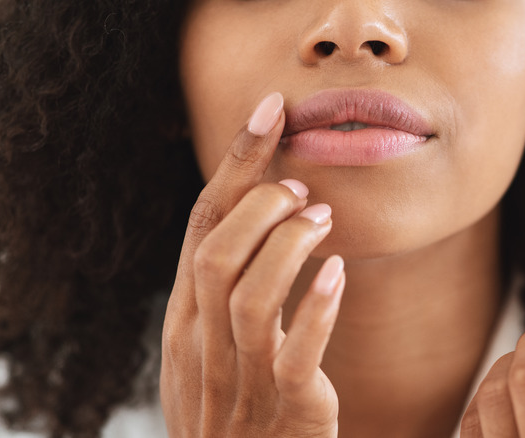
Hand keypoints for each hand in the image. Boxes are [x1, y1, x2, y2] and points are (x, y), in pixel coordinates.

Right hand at [160, 92, 343, 436]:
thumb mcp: (209, 347)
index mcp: (185, 319)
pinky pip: (294, 354)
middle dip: (259, 204)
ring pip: (249, 297)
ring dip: (288, 246)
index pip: (202, 227)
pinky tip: (339, 274)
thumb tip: (253, 222)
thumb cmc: (233, 408)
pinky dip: (316, 308)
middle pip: (216, 252)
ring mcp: (241, 378)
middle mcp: (203, 343)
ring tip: (322, 220)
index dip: (235, 163)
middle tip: (300, 188)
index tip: (269, 111)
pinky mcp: (287, 408)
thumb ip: (220, 292)